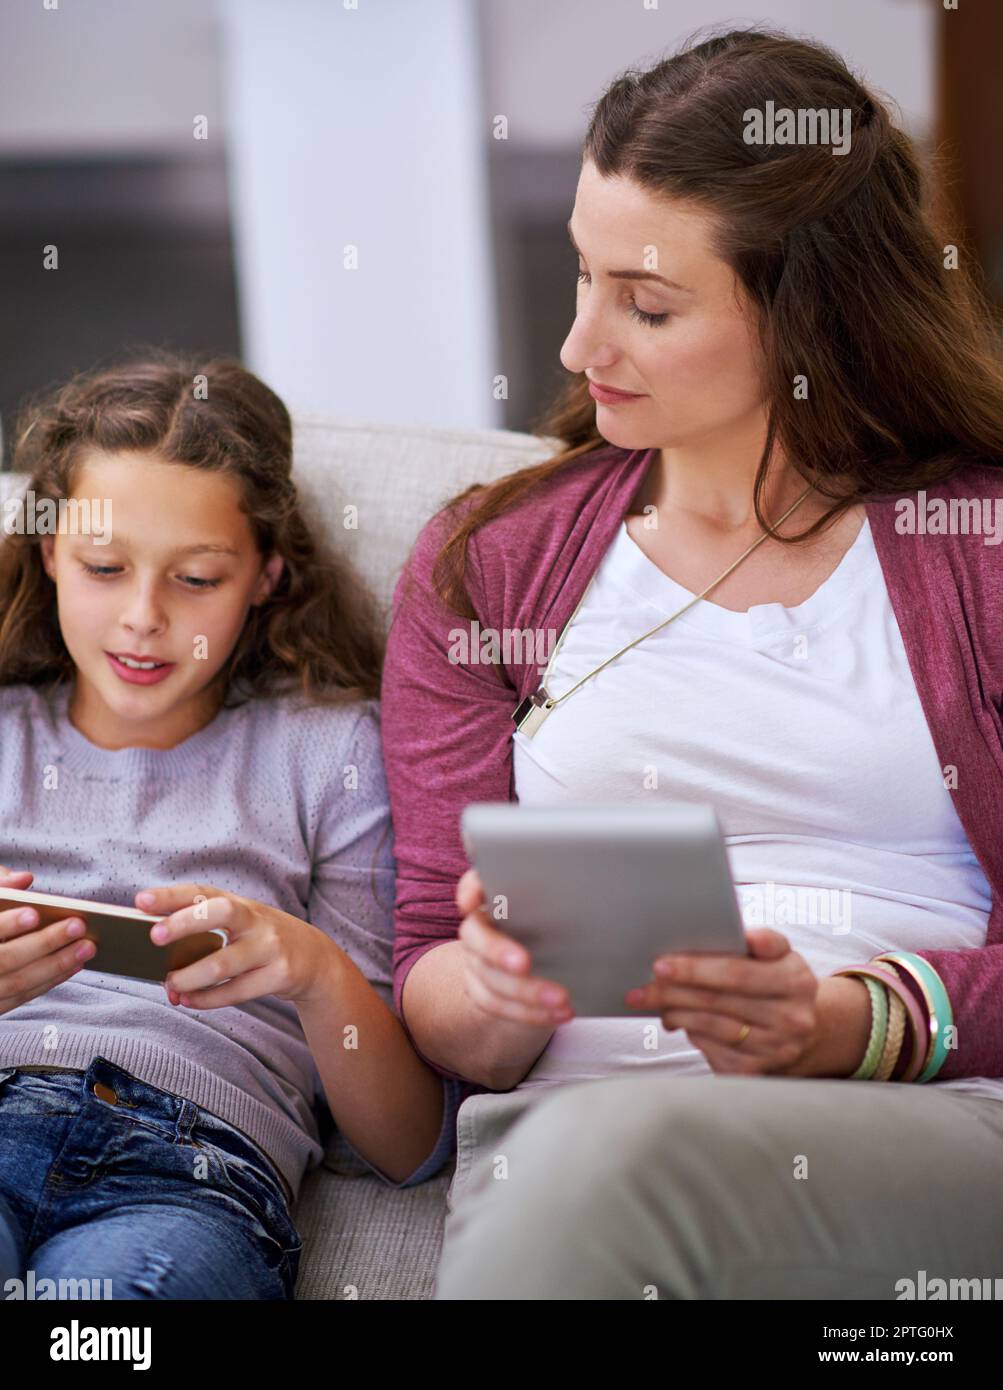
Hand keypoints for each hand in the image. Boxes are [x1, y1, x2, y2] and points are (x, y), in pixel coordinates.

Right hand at [0, 864, 94, 1015]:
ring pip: (16, 984)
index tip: (34, 914)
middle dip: (44, 943)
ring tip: (87, 947)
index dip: (7, 924)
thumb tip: (25, 878)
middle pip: (4, 960)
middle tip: (78, 926)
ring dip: (56, 965)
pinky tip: (74, 965)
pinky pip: (20, 998)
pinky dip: (49, 981)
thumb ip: (1, 885)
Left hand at [135, 881, 340, 1008]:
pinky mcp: (279, 975)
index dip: (172, 895)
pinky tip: (189, 1001)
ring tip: (169, 984)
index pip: (203, 892)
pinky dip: (206, 999)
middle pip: (219, 913)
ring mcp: (270, 947)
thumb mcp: (241, 924)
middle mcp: (256, 920)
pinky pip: (235, 991)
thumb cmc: (261, 940)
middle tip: (153, 937)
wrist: (316, 959)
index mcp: (240, 904)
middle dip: (184, 923)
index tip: (140, 900)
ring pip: (222, 963)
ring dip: (189, 977)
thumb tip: (156, 955)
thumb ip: (205, 933)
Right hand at [456, 867, 574, 1026]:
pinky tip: (559, 1013)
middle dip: (497, 950)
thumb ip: (566, 900)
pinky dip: (529, 1013)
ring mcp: (476, 960)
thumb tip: (596, 896)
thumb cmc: (560, 926)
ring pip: (489, 977)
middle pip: (475, 936)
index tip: (473, 900)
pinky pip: (497, 1005)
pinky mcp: (481, 990)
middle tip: (524, 963)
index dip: (471, 889)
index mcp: (497, 897)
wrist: (549, 963)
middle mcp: (479, 927)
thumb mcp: (563, 910)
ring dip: (525, 992)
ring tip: (562, 999)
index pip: (474, 884)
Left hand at [624, 927, 819, 1075]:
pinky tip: (675, 1019)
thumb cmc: (777, 982)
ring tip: (650, 998)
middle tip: (643, 982)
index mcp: (796, 980)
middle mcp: (791, 1018)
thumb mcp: (781, 956)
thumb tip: (744, 935)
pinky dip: (689, 1032)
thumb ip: (763, 942)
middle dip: (674, 990)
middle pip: (718, 1001)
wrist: (802, 1030)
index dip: (696, 969)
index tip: (661, 964)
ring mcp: (775, 1049)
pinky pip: (713, 1050)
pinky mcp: (756, 1072)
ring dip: (675, 1011)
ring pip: (712, 1027)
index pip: (737, 972)